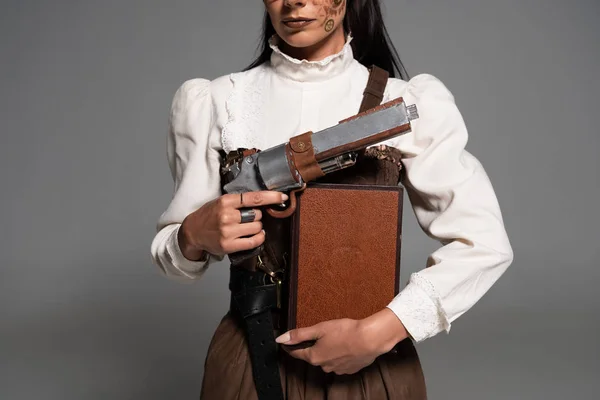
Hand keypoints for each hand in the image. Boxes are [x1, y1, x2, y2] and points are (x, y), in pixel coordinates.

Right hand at [178, 191, 288, 259]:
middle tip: (248, 218)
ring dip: (257, 227)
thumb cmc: (209, 215)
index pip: (254, 197)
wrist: (192, 232)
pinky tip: (257, 235)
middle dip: (257, 216)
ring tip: (248, 227)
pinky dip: (259, 237)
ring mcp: (228, 231)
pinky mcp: (228, 245)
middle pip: (258, 214)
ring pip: (257, 227)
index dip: (271, 197)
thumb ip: (239, 201)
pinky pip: (254, 241)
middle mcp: (227, 216)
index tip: (283, 197)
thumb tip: (264, 201)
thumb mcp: (221, 202)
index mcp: (226, 201)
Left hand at [276, 308, 408, 374]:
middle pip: (312, 356)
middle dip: (312, 347)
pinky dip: (339, 355)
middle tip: (317, 335)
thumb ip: (299, 334)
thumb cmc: (345, 331)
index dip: (291, 347)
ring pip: (326, 360)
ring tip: (334, 339)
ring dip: (327, 351)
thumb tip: (280, 339)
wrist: (370, 339)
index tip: (287, 344)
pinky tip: (345, 346)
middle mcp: (324, 366)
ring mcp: (337, 369)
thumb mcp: (319, 328)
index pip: (297, 353)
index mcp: (314, 357)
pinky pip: (339, 362)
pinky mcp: (350, 369)